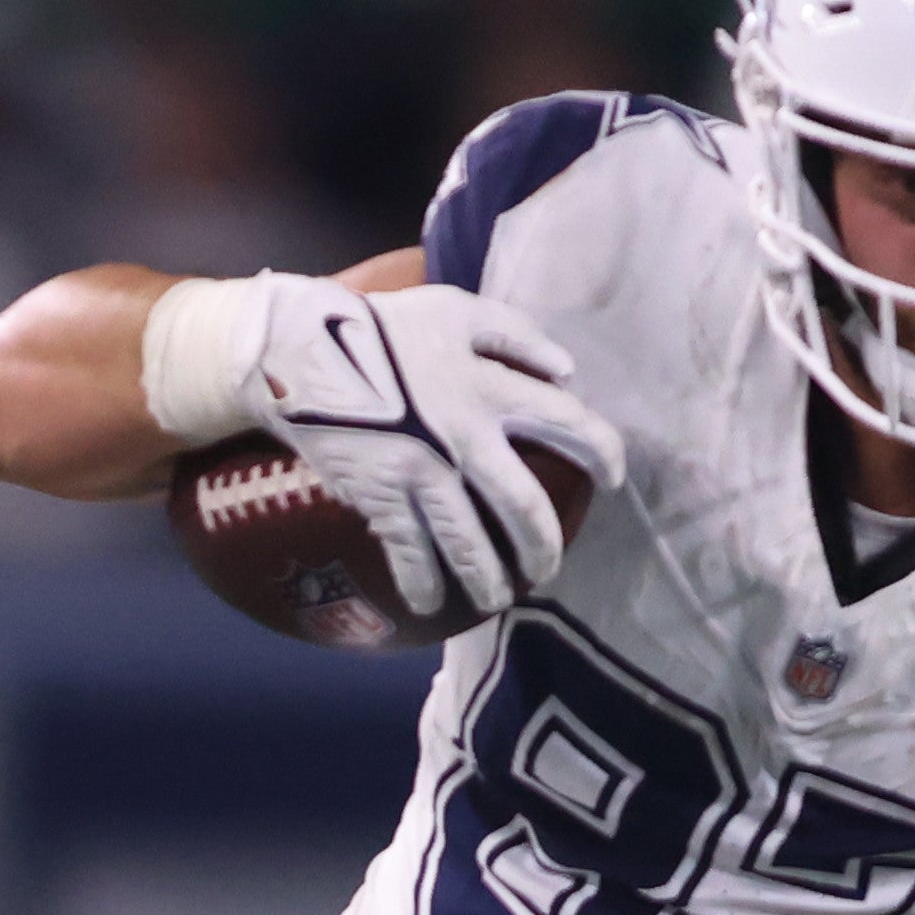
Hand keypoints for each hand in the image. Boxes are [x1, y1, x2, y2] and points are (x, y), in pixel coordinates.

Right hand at [161, 271, 614, 618]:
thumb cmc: (384, 327)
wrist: (301, 351)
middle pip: (523, 507)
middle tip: (546, 567)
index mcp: (489, 386)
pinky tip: (431, 605)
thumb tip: (566, 373)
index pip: (568, 424)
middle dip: (542, 547)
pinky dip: (422, 583)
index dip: (602, 452)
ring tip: (499, 598)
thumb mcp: (457, 309)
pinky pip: (409, 552)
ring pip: (469, 544)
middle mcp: (463, 435)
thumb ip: (517, 336)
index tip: (613, 477)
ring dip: (488, 580)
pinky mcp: (380, 494)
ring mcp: (420, 471)